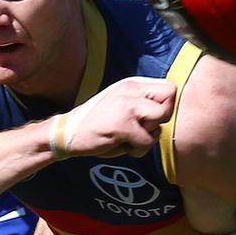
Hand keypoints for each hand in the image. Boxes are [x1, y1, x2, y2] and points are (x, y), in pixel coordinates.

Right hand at [50, 77, 174, 158]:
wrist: (66, 133)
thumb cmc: (96, 123)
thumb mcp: (119, 102)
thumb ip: (141, 102)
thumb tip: (168, 110)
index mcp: (131, 84)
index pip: (168, 88)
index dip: (165, 105)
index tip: (149, 117)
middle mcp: (130, 90)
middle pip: (169, 101)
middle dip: (160, 120)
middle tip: (142, 128)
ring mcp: (127, 106)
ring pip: (160, 121)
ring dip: (148, 136)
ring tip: (129, 138)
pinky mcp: (123, 125)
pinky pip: (147, 142)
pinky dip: (137, 150)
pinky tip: (121, 146)